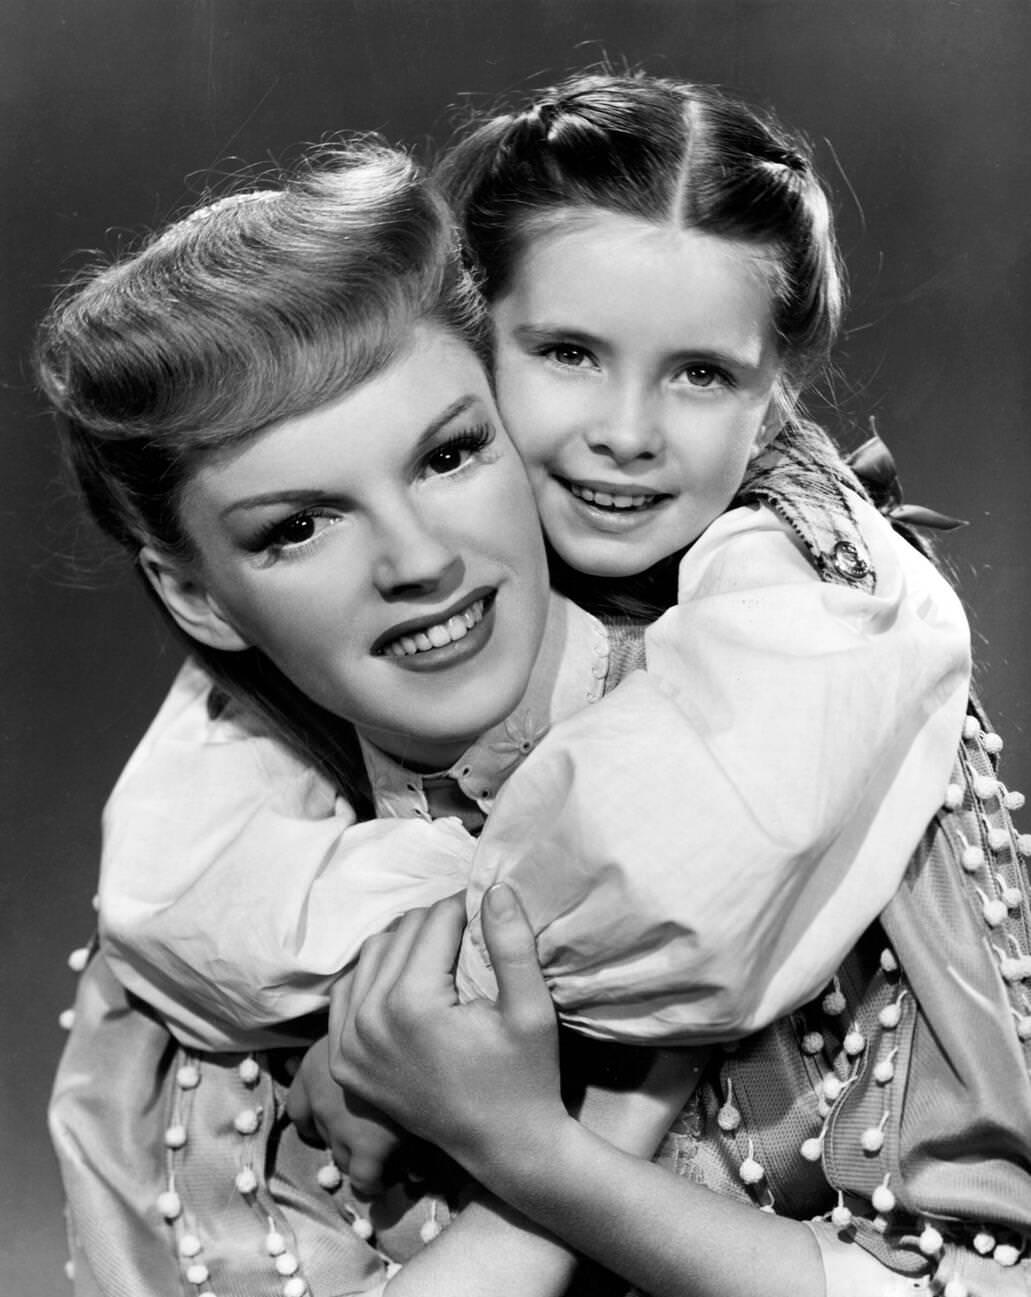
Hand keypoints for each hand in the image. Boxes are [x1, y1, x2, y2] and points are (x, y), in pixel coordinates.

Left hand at [284, 1033, 405, 1195]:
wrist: (425, 1039)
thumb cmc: (394, 1022)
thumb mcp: (361, 1024)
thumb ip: (345, 1045)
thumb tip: (318, 1056)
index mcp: (313, 1066)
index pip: (297, 1109)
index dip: (315, 1119)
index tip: (338, 1119)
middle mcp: (319, 1098)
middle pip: (322, 1135)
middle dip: (343, 1136)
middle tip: (373, 1131)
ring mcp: (340, 1126)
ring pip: (342, 1159)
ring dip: (361, 1156)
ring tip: (391, 1146)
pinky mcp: (369, 1148)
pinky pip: (365, 1179)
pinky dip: (377, 1180)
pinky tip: (400, 1170)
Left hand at [329, 886, 565, 1180]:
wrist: (504, 1147)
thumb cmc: (526, 1078)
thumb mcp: (531, 1010)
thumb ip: (511, 944)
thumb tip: (493, 888)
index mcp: (412, 1005)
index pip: (435, 921)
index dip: (466, 908)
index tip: (488, 912)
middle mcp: (368, 1021)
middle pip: (401, 932)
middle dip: (438, 923)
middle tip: (471, 930)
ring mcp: (349, 1045)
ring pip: (371, 955)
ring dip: (406, 944)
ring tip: (443, 954)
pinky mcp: (344, 1062)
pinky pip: (348, 992)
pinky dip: (376, 976)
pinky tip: (408, 980)